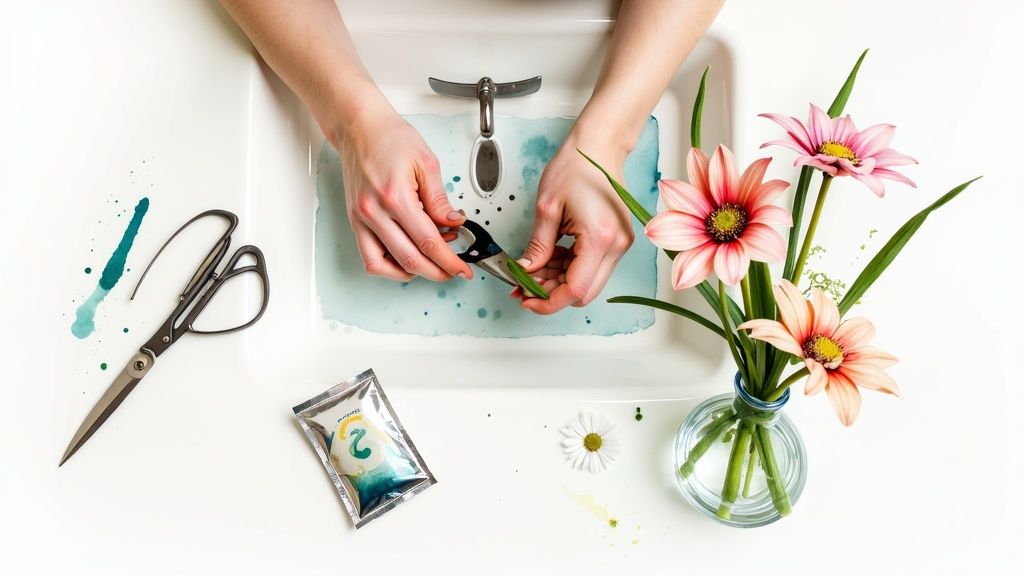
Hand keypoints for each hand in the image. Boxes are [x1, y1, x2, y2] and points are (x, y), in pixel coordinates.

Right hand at [336, 109, 471, 281]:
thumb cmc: (389, 138)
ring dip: (413, 272)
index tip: (462, 269)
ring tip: (431, 263)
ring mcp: (361, 219)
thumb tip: (454, 224)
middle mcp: (373, 212)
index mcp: (395, 197)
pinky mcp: (355, 221)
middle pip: (410, 260)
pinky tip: (406, 260)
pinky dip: (389, 267)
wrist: (359, 127)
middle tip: (453, 270)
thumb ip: (441, 200)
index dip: (449, 261)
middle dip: (437, 271)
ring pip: (386, 266)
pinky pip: (369, 258)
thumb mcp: (426, 163)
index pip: (428, 242)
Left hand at [514, 134, 633, 313]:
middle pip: (583, 293)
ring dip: (559, 282)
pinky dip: (570, 270)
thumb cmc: (576, 168)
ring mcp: (619, 245)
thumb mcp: (547, 208)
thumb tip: (526, 271)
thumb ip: (537, 247)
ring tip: (535, 267)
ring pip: (587, 284)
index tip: (526, 298)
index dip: (547, 301)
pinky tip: (551, 258)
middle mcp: (616, 246)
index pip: (574, 290)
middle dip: (551, 294)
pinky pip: (592, 268)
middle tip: (525, 284)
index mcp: (599, 239)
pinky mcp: (617, 241)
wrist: (598, 148)